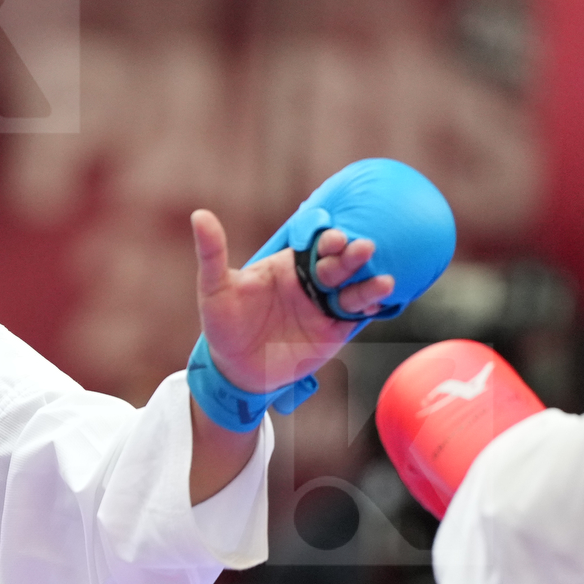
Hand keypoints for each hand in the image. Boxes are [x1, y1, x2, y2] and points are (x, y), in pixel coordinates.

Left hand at [192, 210, 391, 391]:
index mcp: (287, 264)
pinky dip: (369, 309)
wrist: (235, 369)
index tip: (333, 237)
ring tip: (384, 282)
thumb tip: (199, 214)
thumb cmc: (223, 324)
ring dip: (369, 284)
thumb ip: (212, 253)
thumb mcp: (214, 288)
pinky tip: (379, 304)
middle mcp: (311, 281)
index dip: (325, 239)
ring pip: (352, 290)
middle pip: (338, 264)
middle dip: (352, 257)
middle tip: (364, 248)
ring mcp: (324, 306)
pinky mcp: (334, 331)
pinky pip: (355, 317)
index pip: (312, 245)